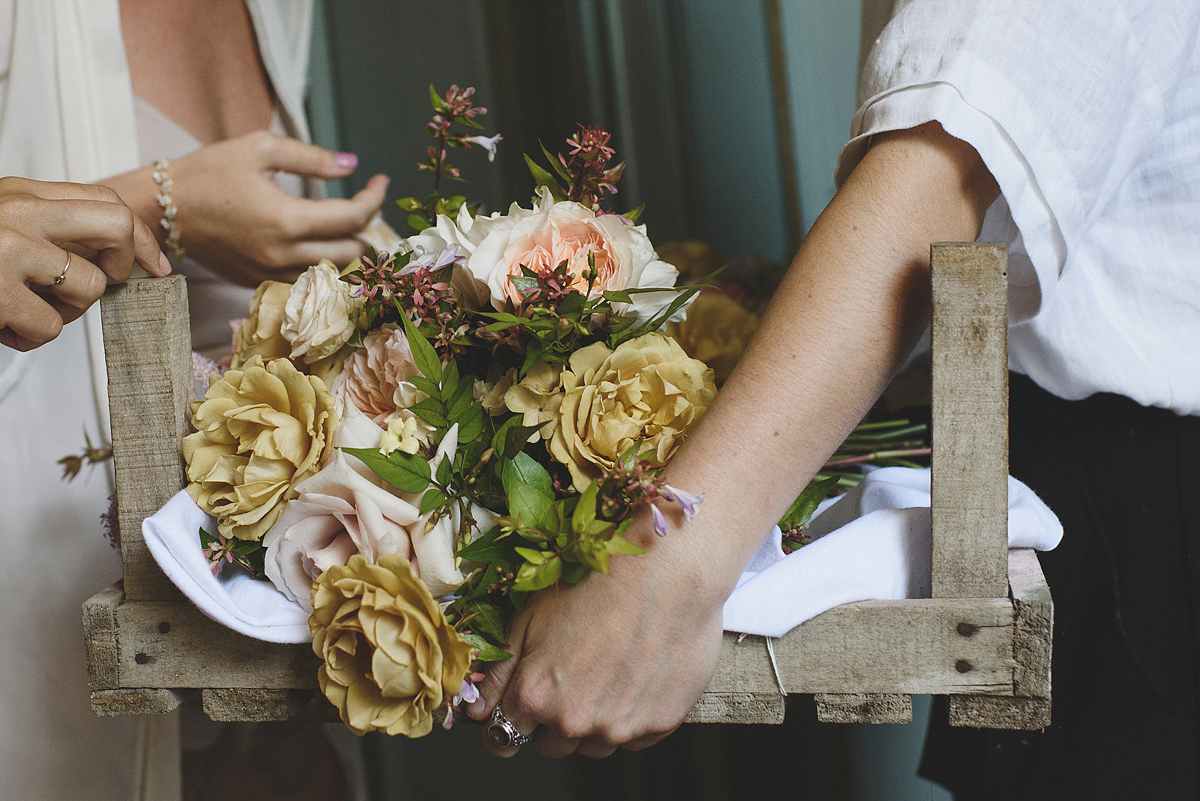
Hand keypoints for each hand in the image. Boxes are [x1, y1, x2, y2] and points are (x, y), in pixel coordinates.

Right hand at [0, 177, 169, 350]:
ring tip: (19, 308)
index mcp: (19, 192)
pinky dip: (28, 337)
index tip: (157, 269)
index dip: (141, 239)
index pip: (106, 201)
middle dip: (121, 265)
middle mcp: (17, 211)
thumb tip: (116, 258)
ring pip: (87, 289)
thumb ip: (48, 228)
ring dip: (62, 313)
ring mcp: (6, 249)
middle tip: (97, 288)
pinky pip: (50, 328)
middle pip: (115, 226)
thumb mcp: (2, 225)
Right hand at [106, 131, 389, 285]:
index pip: (352, 219)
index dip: (375, 199)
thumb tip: (351, 164)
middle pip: (350, 253)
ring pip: (331, 273)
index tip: (381, 181)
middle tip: (367, 204)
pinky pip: (306, 280)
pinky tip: (324, 242)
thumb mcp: (259, 149)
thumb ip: (311, 157)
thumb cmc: (208, 172)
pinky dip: (323, 264)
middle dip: (367, 229)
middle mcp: (282, 254)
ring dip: (349, 251)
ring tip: (351, 224)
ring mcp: (270, 273)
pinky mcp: (259, 282)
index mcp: (285, 219)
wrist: (162, 209)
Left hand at [466, 510, 726, 758]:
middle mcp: (575, 721)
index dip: (511, 718)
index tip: (522, 705)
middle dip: (553, 719)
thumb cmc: (594, 581)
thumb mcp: (529, 617)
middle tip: (573, 674)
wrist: (664, 568)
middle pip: (551, 745)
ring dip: (594, 721)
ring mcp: (620, 727)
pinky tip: (636, 673)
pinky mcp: (660, 723)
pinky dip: (632, 715)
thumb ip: (499, 671)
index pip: (504, 737)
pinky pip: (635, 737)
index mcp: (534, 696)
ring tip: (608, 670)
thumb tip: (477, 713)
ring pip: (594, 745)